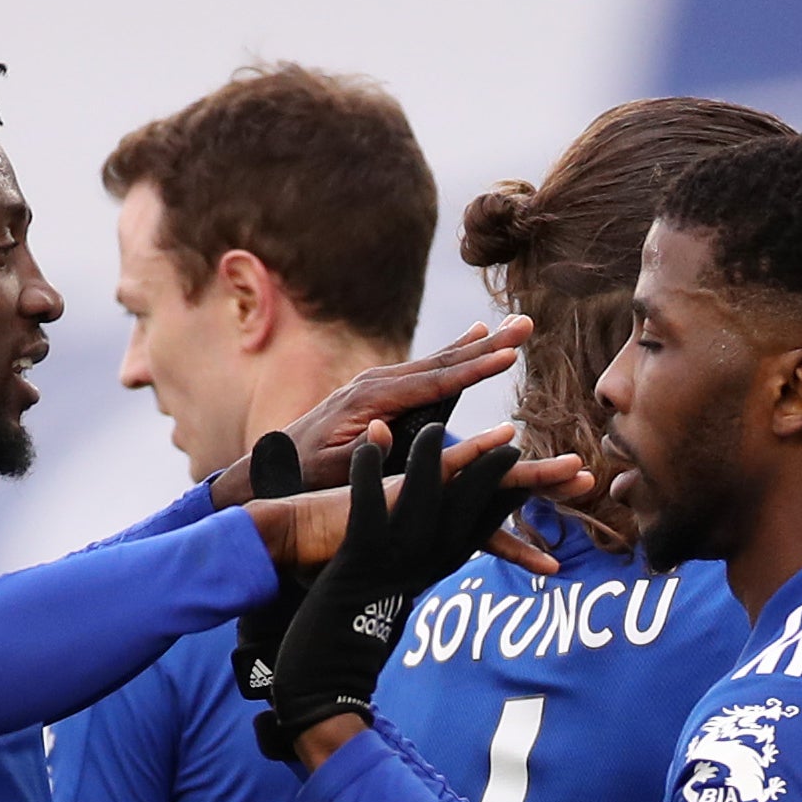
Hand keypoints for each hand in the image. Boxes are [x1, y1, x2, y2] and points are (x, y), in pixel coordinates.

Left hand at [207, 319, 535, 508]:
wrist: (274, 467)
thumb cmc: (307, 477)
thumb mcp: (336, 471)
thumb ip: (365, 451)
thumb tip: (385, 430)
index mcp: (373, 400)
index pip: (435, 382)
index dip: (475, 368)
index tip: (511, 355)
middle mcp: (377, 383)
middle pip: (443, 361)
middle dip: (488, 344)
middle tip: (527, 325)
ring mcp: (378, 383)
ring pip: (438, 361)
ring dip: (478, 344)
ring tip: (511, 327)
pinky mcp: (378, 391)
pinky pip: (426, 370)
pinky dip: (455, 354)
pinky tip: (473, 340)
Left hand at [257, 423, 547, 755]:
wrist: (325, 683)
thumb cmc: (357, 640)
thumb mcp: (398, 598)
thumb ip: (417, 572)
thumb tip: (437, 557)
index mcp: (437, 569)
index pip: (484, 525)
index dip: (511, 494)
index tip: (539, 469)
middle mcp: (426, 564)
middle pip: (472, 509)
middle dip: (502, 475)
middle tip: (525, 445)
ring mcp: (396, 559)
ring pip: (421, 497)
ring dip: (429, 458)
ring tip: (435, 427)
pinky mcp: (361, 557)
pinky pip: (367, 502)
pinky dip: (368, 468)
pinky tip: (372, 440)